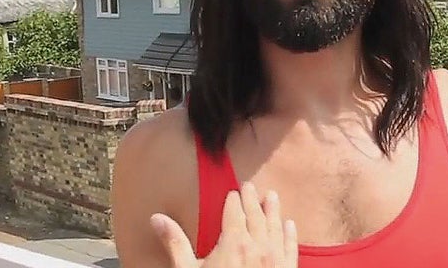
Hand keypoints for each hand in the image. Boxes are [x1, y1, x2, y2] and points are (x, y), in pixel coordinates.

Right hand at [151, 182, 297, 266]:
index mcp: (234, 242)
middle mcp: (258, 246)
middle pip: (255, 215)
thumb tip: (156, 218)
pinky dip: (290, 234)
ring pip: (275, 227)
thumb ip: (175, 243)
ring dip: (273, 210)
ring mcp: (275, 259)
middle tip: (250, 187)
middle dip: (252, 200)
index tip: (234, 191)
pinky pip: (291, 247)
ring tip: (272, 196)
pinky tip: (290, 225)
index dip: (233, 200)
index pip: (234, 212)